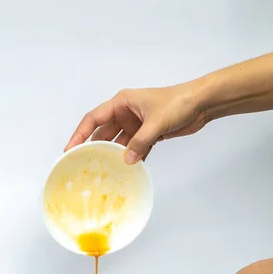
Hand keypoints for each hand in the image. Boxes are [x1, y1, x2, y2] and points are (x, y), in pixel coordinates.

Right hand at [64, 48, 272, 163]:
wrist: (202, 103)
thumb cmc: (178, 102)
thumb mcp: (156, 122)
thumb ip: (140, 142)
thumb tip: (127, 160)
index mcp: (122, 102)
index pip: (94, 118)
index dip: (80, 133)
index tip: (70, 149)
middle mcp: (126, 112)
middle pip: (104, 131)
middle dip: (94, 147)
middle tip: (81, 164)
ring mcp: (137, 123)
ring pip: (119, 141)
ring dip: (113, 154)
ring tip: (101, 171)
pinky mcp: (148, 133)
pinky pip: (134, 147)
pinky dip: (131, 157)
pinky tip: (126, 169)